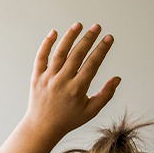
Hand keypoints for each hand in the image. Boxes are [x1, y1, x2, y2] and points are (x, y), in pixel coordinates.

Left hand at [23, 22, 119, 139]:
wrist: (42, 127)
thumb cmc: (68, 119)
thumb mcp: (91, 111)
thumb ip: (105, 94)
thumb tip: (117, 78)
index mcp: (77, 89)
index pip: (92, 64)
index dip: (102, 49)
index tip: (109, 38)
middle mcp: (62, 81)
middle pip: (77, 55)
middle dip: (88, 39)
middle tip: (97, 27)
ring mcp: (48, 78)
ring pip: (59, 53)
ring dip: (69, 37)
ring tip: (78, 25)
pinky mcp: (36, 78)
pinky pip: (40, 58)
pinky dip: (46, 45)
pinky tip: (54, 33)